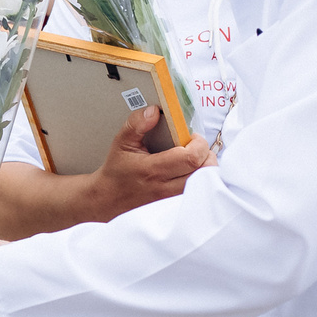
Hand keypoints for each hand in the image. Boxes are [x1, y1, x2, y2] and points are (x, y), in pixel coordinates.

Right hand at [85, 107, 209, 217]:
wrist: (108, 199)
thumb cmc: (117, 171)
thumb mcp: (122, 142)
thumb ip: (137, 124)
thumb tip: (154, 111)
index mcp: (152, 170)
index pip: (190, 158)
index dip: (199, 144)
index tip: (193, 137)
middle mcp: (164, 187)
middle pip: (203, 173)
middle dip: (207, 156)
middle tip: (198, 147)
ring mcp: (171, 199)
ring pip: (204, 186)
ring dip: (206, 169)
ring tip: (196, 158)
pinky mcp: (174, 206)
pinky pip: (197, 194)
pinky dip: (201, 181)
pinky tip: (192, 172)